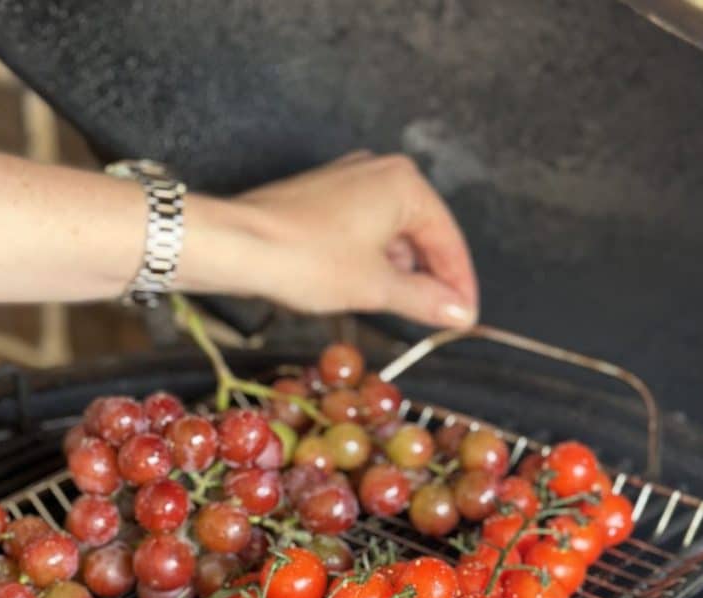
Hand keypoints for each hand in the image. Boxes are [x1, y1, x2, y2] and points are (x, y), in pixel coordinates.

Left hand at [181, 152, 477, 327]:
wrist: (237, 246)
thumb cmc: (305, 259)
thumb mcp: (375, 287)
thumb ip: (424, 299)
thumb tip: (458, 311)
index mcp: (404, 184)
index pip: (448, 239)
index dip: (459, 284)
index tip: (465, 317)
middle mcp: (379, 172)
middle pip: (422, 233)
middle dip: (429, 277)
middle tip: (439, 318)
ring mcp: (348, 181)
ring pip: (390, 234)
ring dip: (399, 271)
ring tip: (403, 309)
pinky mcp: (323, 197)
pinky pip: (363, 231)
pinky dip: (371, 260)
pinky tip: (366, 288)